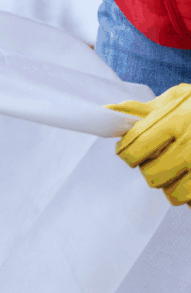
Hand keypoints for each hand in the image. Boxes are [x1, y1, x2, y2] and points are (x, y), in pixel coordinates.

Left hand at [104, 84, 190, 205]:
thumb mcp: (179, 98)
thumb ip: (144, 110)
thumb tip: (109, 111)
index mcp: (177, 118)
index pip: (133, 148)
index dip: (127, 153)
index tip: (131, 152)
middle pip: (151, 175)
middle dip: (152, 169)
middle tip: (163, 157)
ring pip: (172, 193)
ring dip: (173, 184)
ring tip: (182, 168)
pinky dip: (190, 194)